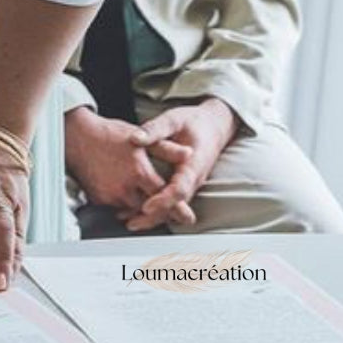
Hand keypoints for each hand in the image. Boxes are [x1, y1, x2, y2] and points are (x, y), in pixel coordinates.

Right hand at [65, 107, 196, 226]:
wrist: (78, 136)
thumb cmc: (110, 134)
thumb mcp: (140, 138)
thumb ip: (166, 149)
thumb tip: (188, 153)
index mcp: (139, 171)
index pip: (163, 196)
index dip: (178, 209)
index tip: (188, 217)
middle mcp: (125, 187)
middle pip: (150, 209)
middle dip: (162, 213)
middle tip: (173, 216)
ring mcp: (111, 195)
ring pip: (134, 210)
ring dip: (145, 210)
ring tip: (153, 207)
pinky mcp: (99, 198)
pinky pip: (118, 207)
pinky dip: (127, 205)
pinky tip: (131, 198)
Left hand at [117, 99, 237, 230]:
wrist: (214, 125)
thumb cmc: (194, 121)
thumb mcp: (174, 119)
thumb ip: (155, 128)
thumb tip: (135, 138)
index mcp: (193, 164)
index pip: (179, 189)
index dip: (163, 200)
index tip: (146, 206)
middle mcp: (194, 179)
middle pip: (176, 206)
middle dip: (154, 216)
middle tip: (131, 222)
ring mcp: (191, 184)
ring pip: (174, 207)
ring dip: (154, 216)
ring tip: (128, 220)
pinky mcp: (185, 184)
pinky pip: (172, 201)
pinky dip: (157, 208)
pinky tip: (137, 209)